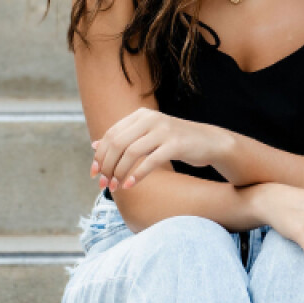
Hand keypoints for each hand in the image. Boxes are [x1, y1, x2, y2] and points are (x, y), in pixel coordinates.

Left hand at [90, 108, 225, 190]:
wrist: (209, 141)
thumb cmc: (175, 140)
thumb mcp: (147, 135)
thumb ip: (123, 138)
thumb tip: (94, 145)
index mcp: (141, 115)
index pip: (111, 134)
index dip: (100, 155)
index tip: (94, 173)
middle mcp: (151, 119)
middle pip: (118, 143)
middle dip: (107, 166)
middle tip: (104, 184)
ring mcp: (164, 130)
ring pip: (131, 153)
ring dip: (120, 173)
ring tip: (116, 187)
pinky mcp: (175, 144)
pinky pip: (150, 161)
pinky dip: (137, 175)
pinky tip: (130, 185)